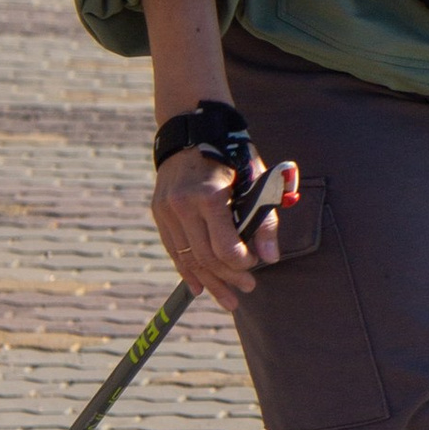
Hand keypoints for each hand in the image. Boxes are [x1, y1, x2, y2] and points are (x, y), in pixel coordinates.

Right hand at [152, 152, 295, 314]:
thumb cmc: (233, 155)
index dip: (242, 264)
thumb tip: (270, 258)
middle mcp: (183, 205)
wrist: (193, 129)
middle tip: (246, 290)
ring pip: (187, 258)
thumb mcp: (257, 180)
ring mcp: (166, 209)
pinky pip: (173, 248)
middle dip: (228, 278)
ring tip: (227, 299)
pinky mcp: (158, 212)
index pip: (224, 248)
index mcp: (209, 196)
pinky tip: (198, 287)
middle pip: (205, 258)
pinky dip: (186, 269)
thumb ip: (265, 219)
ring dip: (208, 281)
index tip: (256, 265)